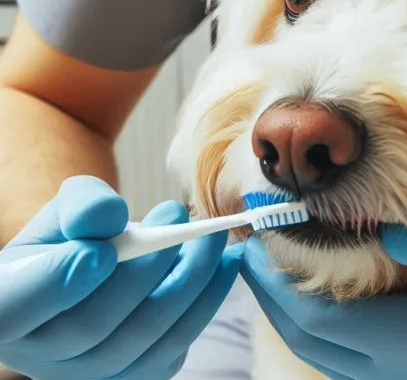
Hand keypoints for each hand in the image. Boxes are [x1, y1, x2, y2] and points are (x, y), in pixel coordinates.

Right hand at [0, 176, 241, 379]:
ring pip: (142, 338)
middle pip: (93, 325)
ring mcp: (88, 374)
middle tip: (181, 216)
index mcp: (6, 307)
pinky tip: (223, 266)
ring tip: (214, 239)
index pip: (15, 308)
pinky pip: (173, 347)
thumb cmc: (71, 239)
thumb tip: (108, 217)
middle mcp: (40, 354)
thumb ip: (81, 205)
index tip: (105, 249)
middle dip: (147, 269)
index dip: (59, 282)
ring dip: (189, 283)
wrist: (92, 272)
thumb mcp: (66, 212)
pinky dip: (205, 304)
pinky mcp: (133, 377)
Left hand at [241, 194, 406, 379]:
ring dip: (289, 312)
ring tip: (262, 261)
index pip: (334, 324)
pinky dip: (317, 323)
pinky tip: (304, 284)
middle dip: (272, 297)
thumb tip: (385, 232)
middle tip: (243, 243)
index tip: (257, 232)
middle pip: (318, 346)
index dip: (283, 282)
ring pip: (327, 357)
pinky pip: (349, 356)